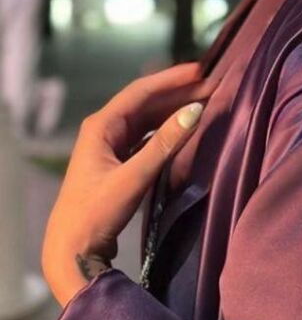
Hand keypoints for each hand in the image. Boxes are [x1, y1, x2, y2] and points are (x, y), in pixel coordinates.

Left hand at [41, 61, 210, 305]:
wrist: (71, 249)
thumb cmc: (97, 211)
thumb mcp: (134, 177)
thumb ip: (165, 143)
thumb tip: (195, 110)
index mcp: (101, 125)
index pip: (141, 91)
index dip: (172, 78)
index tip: (201, 70)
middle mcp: (104, 129)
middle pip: (146, 103)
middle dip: (177, 93)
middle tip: (212, 85)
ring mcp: (109, 146)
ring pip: (147, 120)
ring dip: (173, 111)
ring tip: (203, 102)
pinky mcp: (117, 163)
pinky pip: (145, 138)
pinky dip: (166, 131)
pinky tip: (184, 129)